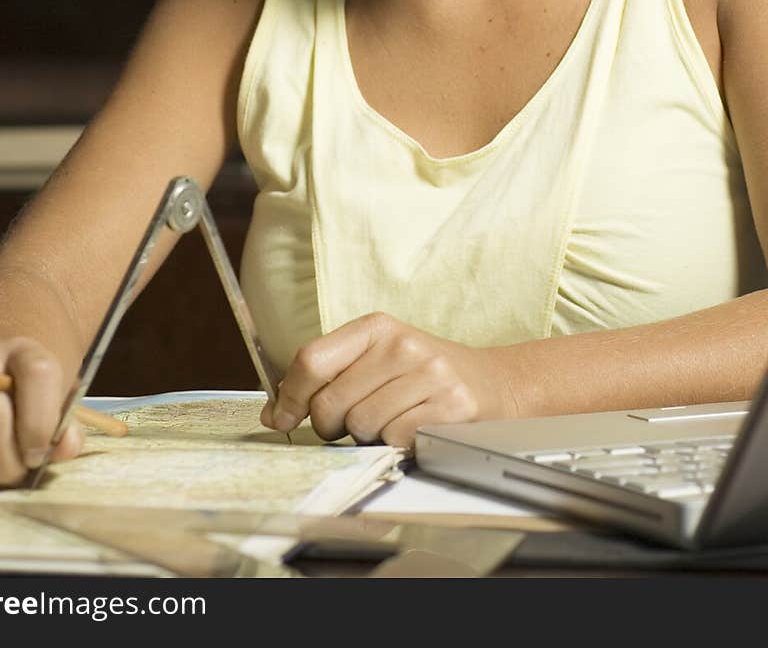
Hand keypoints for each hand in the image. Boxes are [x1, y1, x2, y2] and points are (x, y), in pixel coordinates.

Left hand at [259, 312, 516, 449]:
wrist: (497, 383)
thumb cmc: (426, 375)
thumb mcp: (379, 358)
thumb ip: (329, 376)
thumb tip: (274, 411)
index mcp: (376, 327)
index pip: (312, 359)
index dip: (289, 395)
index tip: (280, 418)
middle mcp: (402, 344)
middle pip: (332, 401)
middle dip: (332, 425)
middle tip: (353, 423)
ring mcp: (429, 374)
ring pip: (361, 425)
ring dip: (368, 436)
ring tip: (391, 421)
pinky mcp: (450, 407)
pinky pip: (395, 440)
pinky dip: (396, 445)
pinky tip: (413, 429)